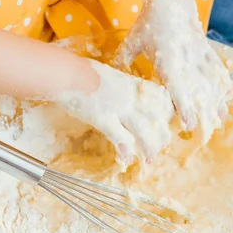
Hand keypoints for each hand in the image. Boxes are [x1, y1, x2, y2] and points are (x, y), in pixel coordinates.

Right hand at [54, 59, 173, 168]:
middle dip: (162, 133)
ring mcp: (118, 108)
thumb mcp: (111, 77)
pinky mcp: (103, 118)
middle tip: (163, 145)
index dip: (166, 112)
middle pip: (155, 117)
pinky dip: (125, 149)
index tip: (166, 122)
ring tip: (151, 159)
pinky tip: (127, 158)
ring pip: (143, 129)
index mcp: (133, 85)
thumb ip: (123, 88)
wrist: (66, 73)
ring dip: (148, 146)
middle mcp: (130, 97)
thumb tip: (130, 95)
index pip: (160, 99)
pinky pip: (119, 136)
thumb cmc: (84, 73)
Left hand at [114, 0, 232, 143]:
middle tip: (208, 131)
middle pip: (198, 89)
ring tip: (220, 119)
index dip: (184, 106)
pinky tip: (229, 96)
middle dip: (204, 112)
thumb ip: (124, 59)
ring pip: (211, 82)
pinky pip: (218, 69)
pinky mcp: (206, 50)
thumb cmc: (148, 23)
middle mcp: (187, 58)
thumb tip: (115, 76)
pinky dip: (224, 83)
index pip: (177, 87)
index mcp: (168, 58)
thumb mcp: (132, 40)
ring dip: (217, 101)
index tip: (189, 123)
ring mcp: (199, 54)